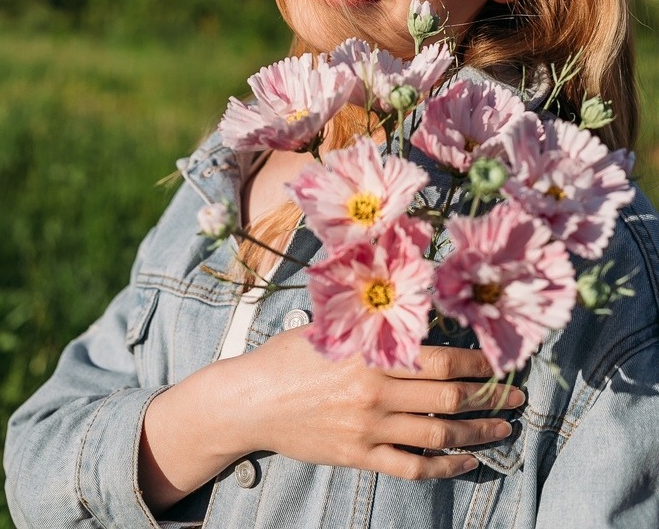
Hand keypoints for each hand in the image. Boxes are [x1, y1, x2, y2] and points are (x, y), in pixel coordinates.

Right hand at [139, 330, 523, 512]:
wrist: (252, 400)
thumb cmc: (290, 355)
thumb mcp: (331, 327)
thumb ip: (371, 321)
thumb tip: (413, 301)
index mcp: (371, 353)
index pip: (439, 359)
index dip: (477, 363)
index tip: (500, 362)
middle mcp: (375, 391)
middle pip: (448, 397)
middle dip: (489, 398)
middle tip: (516, 397)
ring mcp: (369, 427)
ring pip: (438, 434)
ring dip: (477, 432)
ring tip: (503, 429)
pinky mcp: (359, 455)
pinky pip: (413, 466)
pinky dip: (445, 466)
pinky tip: (466, 461)